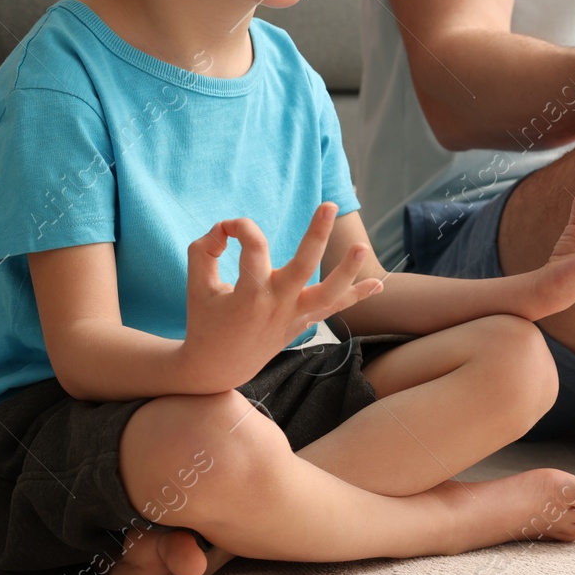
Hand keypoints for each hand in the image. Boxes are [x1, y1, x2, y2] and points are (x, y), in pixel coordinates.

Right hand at [181, 204, 382, 388]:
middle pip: (303, 266)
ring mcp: (294, 316)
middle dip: (317, 234)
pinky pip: (333, 309)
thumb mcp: (196, 286)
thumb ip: (204, 251)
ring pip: (328, 295)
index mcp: (249, 295)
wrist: (217, 369)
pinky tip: (378, 285)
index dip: (239, 227)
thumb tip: (224, 229)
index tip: (226, 229)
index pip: (253, 246)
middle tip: (328, 205)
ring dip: (348, 272)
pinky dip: (356, 296)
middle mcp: (277, 305)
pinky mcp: (302, 323)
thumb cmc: (204, 322)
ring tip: (363, 246)